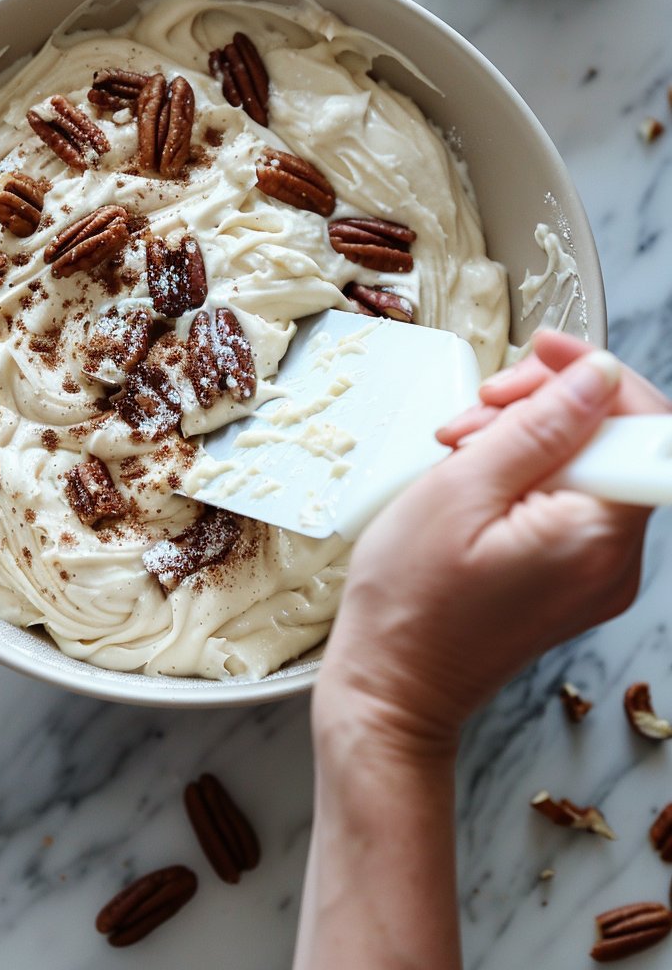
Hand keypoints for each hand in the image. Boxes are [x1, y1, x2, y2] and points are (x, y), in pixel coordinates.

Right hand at [315, 332, 669, 758]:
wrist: (391, 685)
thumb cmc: (410, 601)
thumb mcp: (462, 490)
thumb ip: (539, 427)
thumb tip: (598, 376)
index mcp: (598, 538)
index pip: (645, 428)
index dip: (595, 376)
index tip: (542, 351)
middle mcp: (615, 559)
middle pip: (614, 442)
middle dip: (547, 406)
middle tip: (480, 410)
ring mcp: (597, 571)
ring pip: (587, 466)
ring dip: (527, 437)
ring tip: (460, 447)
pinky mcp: (573, 575)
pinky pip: (570, 499)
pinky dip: (526, 473)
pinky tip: (475, 474)